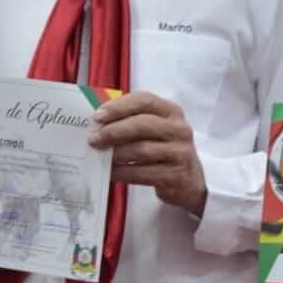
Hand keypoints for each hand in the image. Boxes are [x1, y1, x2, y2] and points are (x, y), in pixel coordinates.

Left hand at [88, 90, 206, 215]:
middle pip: (143, 124)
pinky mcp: (176, 175)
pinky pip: (143, 173)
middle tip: (93, 138)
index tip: (97, 116)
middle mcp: (180, 129)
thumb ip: (132, 121)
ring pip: (142, 150)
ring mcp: (180, 153)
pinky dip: (123, 172)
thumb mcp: (156, 130)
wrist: (189, 181)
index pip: (145, 100)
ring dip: (116, 153)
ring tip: (99, 156)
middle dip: (114, 130)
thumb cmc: (164, 149)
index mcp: (172, 111)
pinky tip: (110, 172)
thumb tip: (97, 123)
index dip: (119, 106)